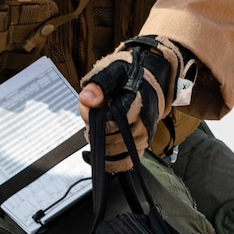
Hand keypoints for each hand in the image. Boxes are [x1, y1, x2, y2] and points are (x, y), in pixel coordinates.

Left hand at [79, 38, 185, 173]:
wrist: (148, 83)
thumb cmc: (127, 77)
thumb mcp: (112, 72)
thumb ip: (98, 85)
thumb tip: (86, 99)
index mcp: (135, 103)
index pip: (110, 122)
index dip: (93, 119)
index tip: (89, 108)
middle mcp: (142, 122)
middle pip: (110, 138)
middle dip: (95, 131)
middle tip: (92, 119)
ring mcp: (142, 136)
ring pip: (115, 151)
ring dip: (100, 144)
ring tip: (97, 129)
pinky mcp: (141, 145)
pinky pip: (126, 162)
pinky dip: (111, 161)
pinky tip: (101, 154)